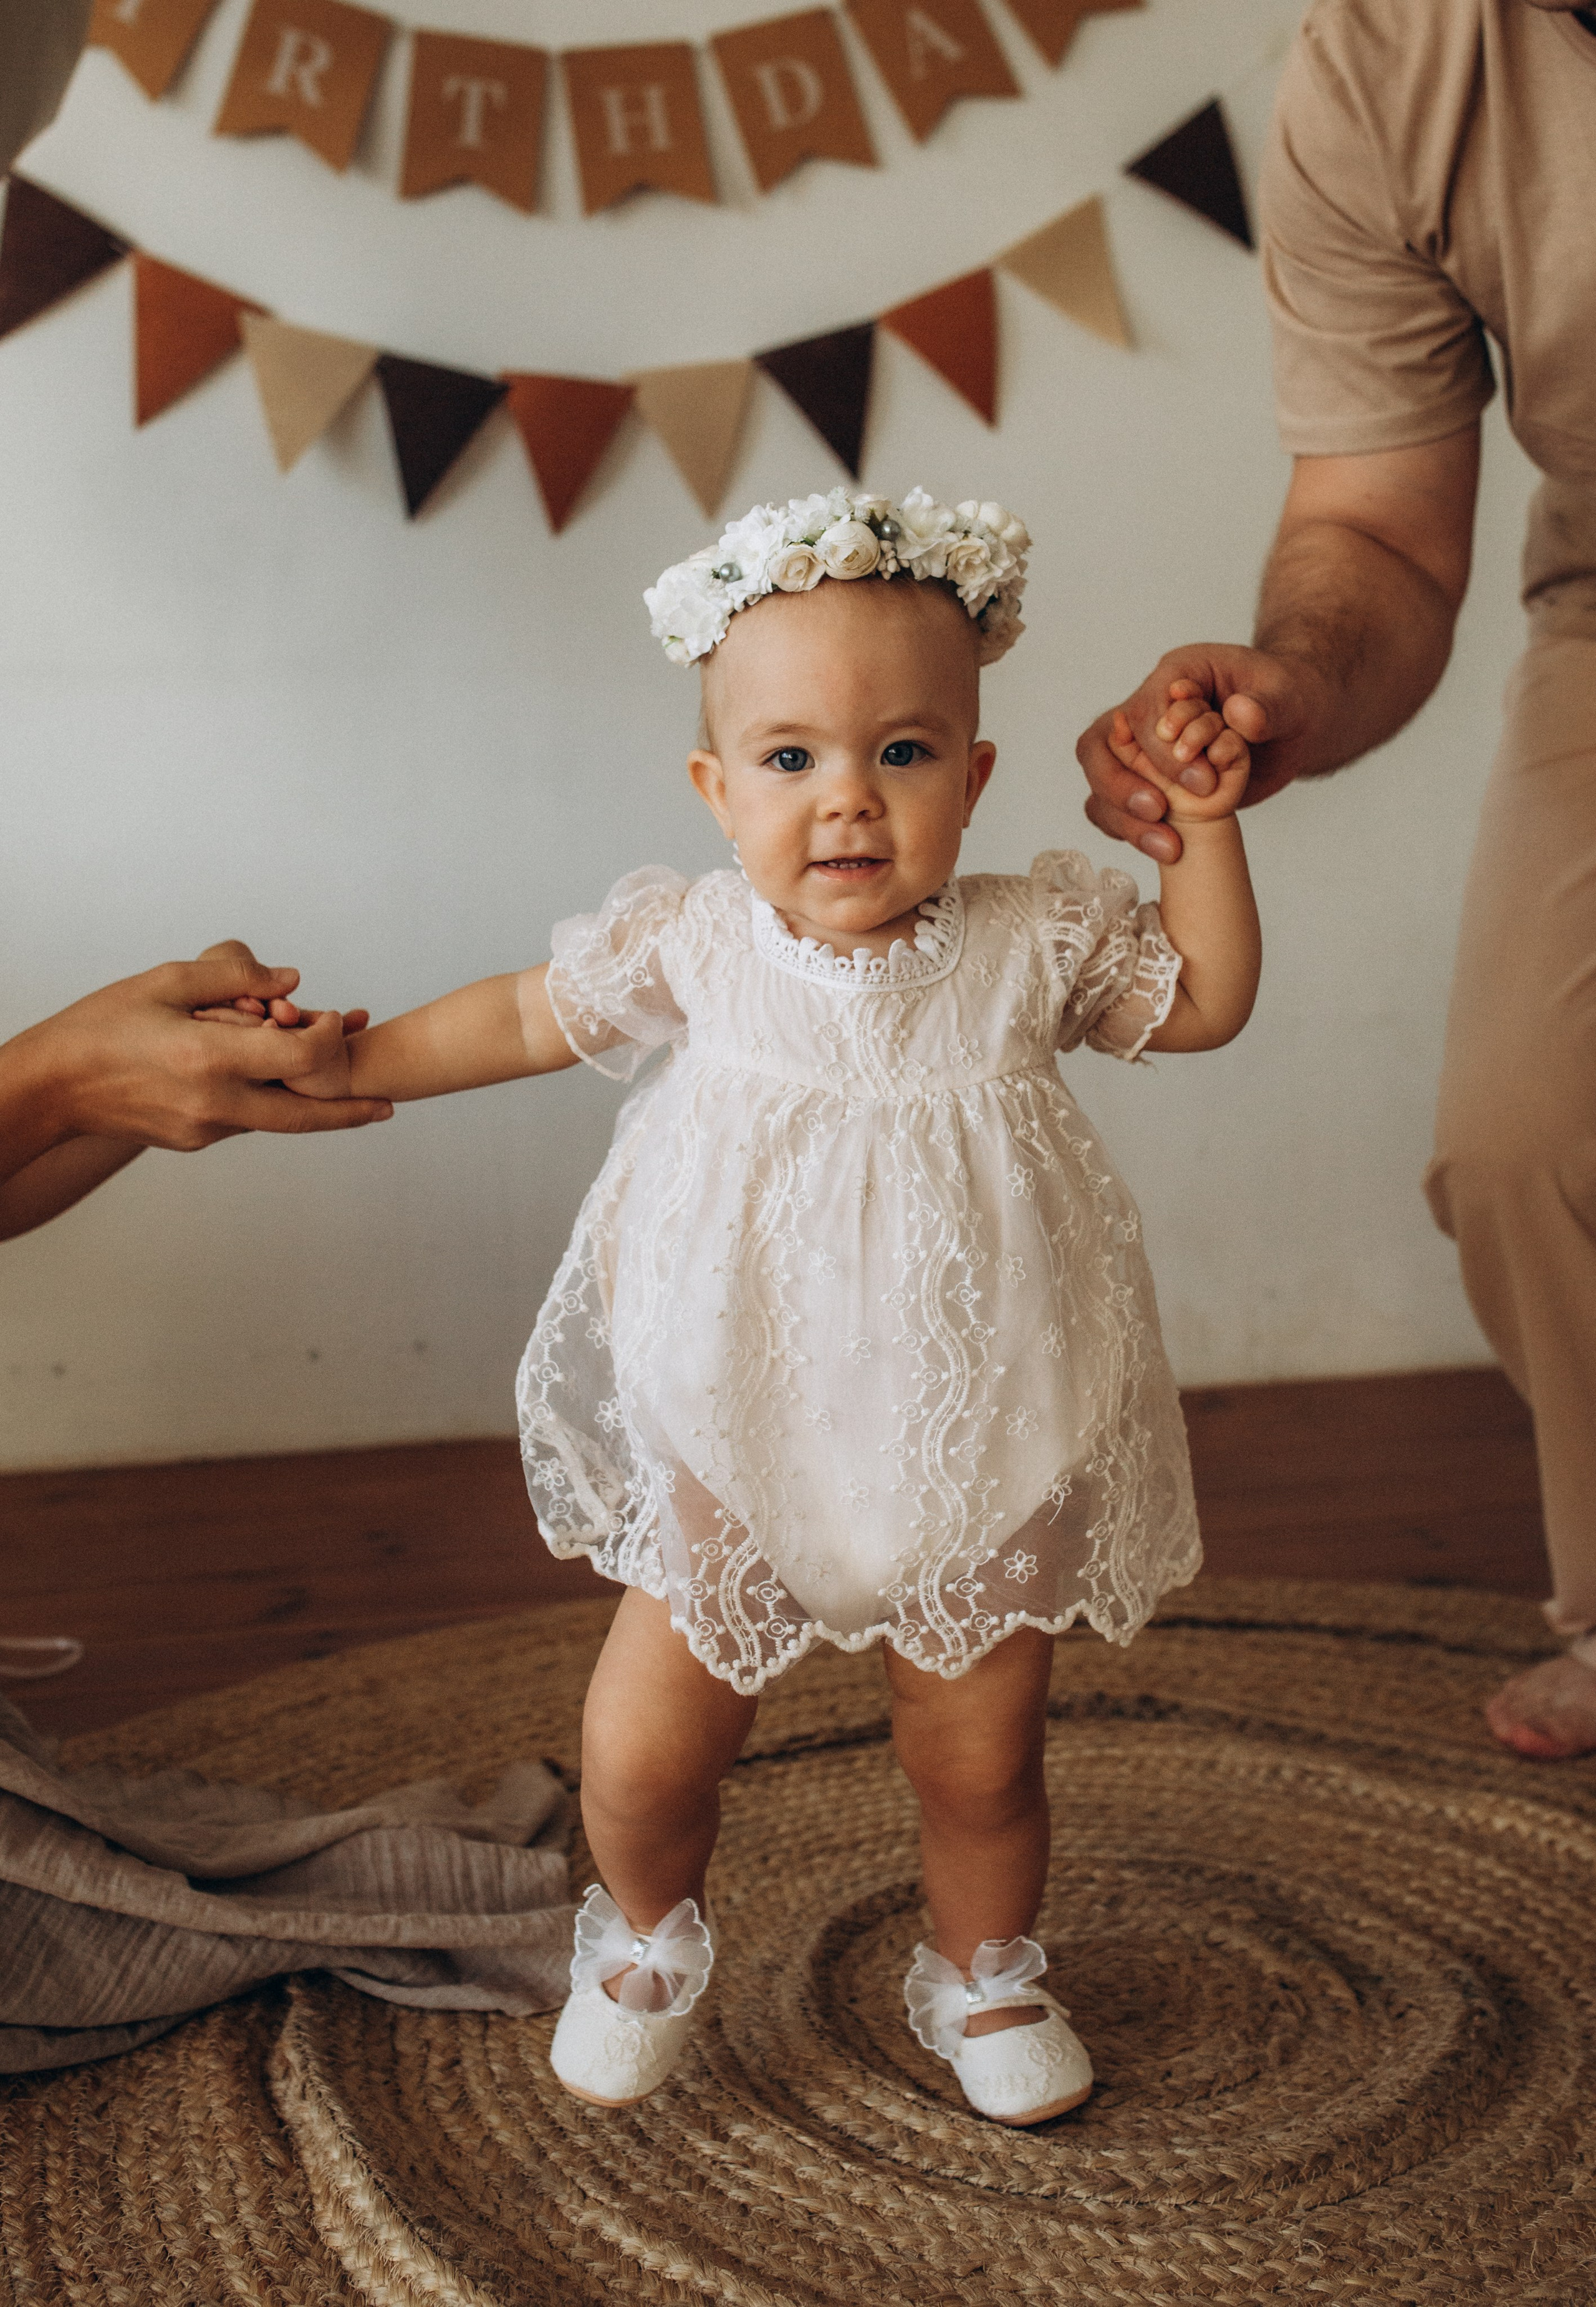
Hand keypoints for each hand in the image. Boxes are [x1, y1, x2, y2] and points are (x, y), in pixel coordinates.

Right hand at [5, 940, 392, 1158]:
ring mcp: (205, 1130)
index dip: (329, 1036)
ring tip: (343, 1087)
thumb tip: (293, 979)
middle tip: (389, 1107)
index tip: (342, 1018)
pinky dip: (265, 1100)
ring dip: (306, 1102)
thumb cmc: (103, 1026)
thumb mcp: (164, 983)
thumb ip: (233, 977)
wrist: (52, 1088)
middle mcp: (214, 1104)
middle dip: (351, 1111)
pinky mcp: (194, 1141)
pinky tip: (270, 1080)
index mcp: (209, 1059)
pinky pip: (244, 1119)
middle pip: (304, 1115)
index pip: (297, 1056)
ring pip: (274, 1117)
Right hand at [1076, 645, 1325, 862]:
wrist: (1292, 727)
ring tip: (1168, 846)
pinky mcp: (1147, 784)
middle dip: (1121, 784)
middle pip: (1098, 746)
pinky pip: (1111, 809)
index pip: (1142, 710)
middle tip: (1161, 811)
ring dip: (1123, 817)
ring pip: (1099, 782)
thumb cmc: (1286, 700)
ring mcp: (1141, 751)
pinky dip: (1128, 831)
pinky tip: (1164, 848)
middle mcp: (1148, 712)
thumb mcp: (1288, 696)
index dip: (1160, 750)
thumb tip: (1240, 714)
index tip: (1201, 782)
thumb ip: (1268, 705)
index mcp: (1177, 676)